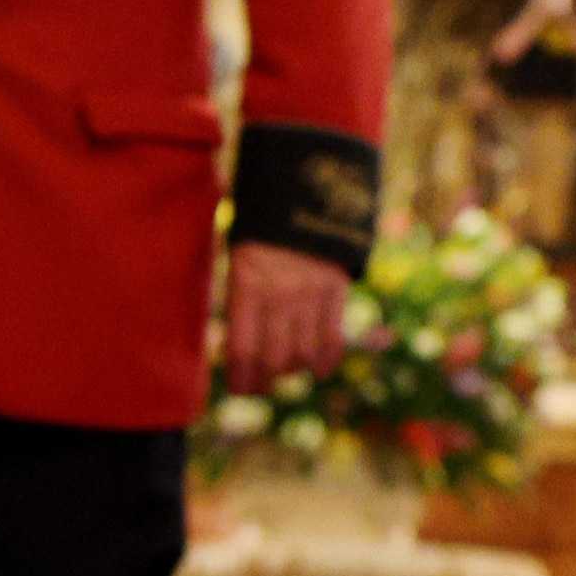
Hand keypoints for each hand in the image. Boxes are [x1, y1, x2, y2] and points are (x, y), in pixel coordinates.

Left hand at [222, 242, 350, 392]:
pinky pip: (332, 339)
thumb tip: (238, 349)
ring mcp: (311, 294)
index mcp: (247, 284)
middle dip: (266, 380)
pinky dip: (325, 360)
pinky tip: (318, 369)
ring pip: (303, 355)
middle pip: (274, 360)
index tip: (240, 388)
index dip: (242, 379)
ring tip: (285, 370)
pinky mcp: (337, 290)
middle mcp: (280, 294)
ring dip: (294, 370)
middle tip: (261, 385)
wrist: (306, 186)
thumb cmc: (262, 228)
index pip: (243, 350)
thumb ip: (240, 300)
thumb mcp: (238, 257)